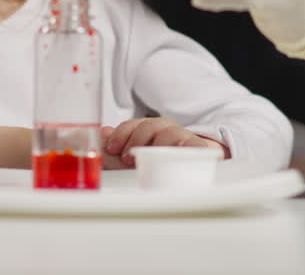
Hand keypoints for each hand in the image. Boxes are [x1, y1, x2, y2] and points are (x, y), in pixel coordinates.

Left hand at [101, 117, 226, 167]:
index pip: (136, 125)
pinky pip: (198, 145)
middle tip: (128, 158)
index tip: (112, 148)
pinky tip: (181, 153)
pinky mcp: (201, 152)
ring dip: (158, 143)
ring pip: (172, 132)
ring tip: (150, 158)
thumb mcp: (132, 163)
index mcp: (151, 133)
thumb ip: (115, 151)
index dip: (122, 133)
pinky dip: (190, 146)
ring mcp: (185, 141)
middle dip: (137, 138)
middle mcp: (168, 133)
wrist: (194, 180)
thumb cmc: (159, 171)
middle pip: (153, 124)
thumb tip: (103, 132)